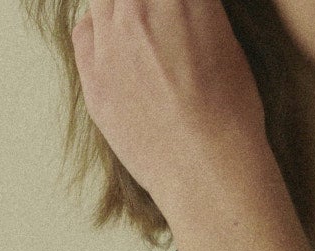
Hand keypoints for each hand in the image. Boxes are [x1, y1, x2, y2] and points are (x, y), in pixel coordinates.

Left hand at [70, 0, 267, 212]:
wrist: (208, 170)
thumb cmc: (231, 116)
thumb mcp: (230, 47)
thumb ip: (199, 15)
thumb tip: (186, 10)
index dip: (176, 3)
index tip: (175, 10)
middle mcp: (142, 7)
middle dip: (145, 5)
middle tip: (154, 18)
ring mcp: (113, 41)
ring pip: (104, 0)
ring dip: (121, 8)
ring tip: (137, 28)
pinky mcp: (94, 75)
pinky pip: (83, 31)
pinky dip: (97, 29)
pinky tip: (115, 45)